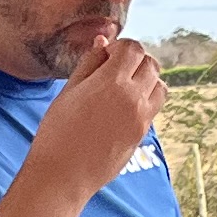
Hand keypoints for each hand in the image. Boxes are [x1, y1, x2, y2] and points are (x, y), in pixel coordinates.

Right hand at [18, 34, 161, 202]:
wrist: (63, 175)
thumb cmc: (57, 132)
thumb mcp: (68, 91)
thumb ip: (89, 64)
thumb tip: (103, 41)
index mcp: (112, 82)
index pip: (134, 48)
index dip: (121, 47)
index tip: (106, 55)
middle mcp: (133, 98)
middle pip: (151, 64)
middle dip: (136, 61)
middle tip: (115, 70)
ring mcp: (141, 118)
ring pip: (160, 85)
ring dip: (146, 80)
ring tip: (123, 88)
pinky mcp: (142, 134)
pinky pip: (154, 107)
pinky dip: (145, 99)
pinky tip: (123, 107)